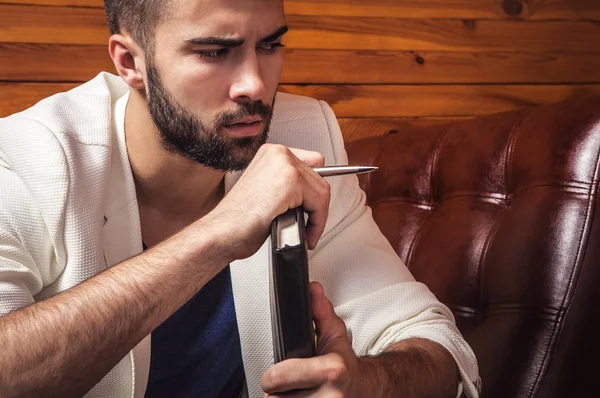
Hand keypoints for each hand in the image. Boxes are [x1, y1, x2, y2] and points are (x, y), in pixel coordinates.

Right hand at [199, 144, 330, 261]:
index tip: (311, 210)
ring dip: (318, 216)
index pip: (312, 164)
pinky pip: (320, 203)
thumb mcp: (266, 191)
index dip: (313, 192)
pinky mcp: (290, 181)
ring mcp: (284, 165)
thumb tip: (311, 195)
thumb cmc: (238, 220)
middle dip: (317, 206)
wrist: (222, 233)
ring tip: (307, 232)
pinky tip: (306, 233)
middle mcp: (278, 154)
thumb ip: (287, 185)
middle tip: (308, 226)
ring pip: (322, 190)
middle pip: (320, 178)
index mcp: (271, 153)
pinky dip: (317, 223)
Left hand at [261, 282, 362, 397]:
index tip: (277, 375)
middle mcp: (330, 397)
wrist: (364, 391)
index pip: (277, 378)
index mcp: (331, 370)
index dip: (272, 376)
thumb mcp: (334, 335)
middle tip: (288, 385)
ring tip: (295, 394)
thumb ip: (320, 311)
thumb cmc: (345, 366)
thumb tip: (312, 289)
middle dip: (277, 392)